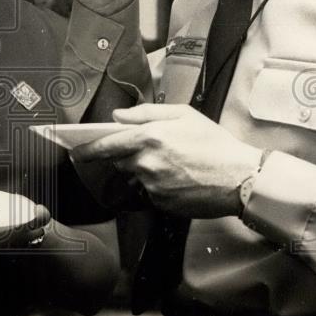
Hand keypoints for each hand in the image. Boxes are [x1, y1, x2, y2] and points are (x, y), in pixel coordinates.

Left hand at [72, 104, 262, 217]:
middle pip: (119, 161)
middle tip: (155, 150)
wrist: (241, 177)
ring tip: (174, 164)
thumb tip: (118, 116)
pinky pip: (149, 192)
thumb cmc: (214, 143)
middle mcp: (146, 162)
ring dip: (144, 170)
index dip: (86, 149)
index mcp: (149, 137)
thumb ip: (146, 113)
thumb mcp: (183, 115)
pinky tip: (180, 178)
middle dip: (128, 155)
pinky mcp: (161, 203)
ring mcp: (153, 185)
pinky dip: (157, 186)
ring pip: (135, 177)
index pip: (106, 145)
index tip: (74, 152)